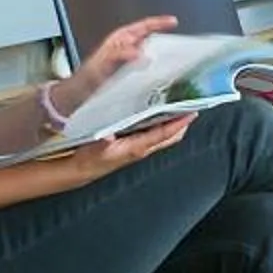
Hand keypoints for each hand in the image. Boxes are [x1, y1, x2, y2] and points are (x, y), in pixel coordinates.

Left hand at [62, 15, 176, 107]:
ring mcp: (127, 61)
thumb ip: (118, 55)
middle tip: (180, 46)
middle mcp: (124, 48)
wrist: (77, 97)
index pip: (143, 26)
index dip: (159, 23)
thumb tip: (137, 52)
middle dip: (165, 40)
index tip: (173, 22)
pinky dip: (156, 70)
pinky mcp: (129, 74)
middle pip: (150, 39)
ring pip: (149, 54)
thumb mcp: (102, 64)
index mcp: (119, 40)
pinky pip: (147, 68)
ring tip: (175, 62)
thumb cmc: (85, 80)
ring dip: (161, 57)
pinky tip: (161, 78)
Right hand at [70, 113, 193, 173]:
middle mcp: (142, 147)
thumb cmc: (89, 160)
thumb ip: (103, 141)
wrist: (81, 169)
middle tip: (189, 103)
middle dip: (182, 121)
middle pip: (171, 135)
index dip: (180, 123)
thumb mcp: (95, 148)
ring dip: (172, 121)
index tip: (191, 111)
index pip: (166, 134)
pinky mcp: (133, 144)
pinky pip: (153, 132)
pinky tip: (155, 110)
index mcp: (138, 147)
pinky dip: (159, 122)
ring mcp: (139, 146)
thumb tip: (108, 135)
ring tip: (177, 103)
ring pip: (163, 134)